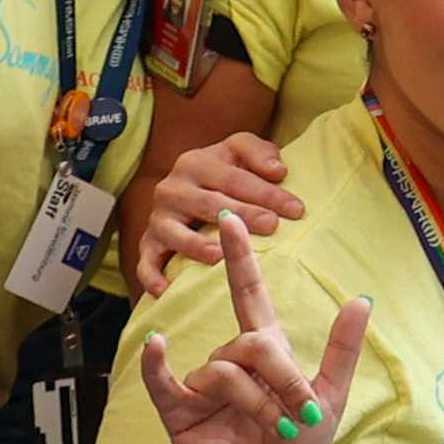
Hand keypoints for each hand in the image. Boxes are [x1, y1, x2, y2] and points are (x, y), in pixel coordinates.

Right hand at [129, 134, 303, 294]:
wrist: (188, 189)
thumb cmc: (225, 173)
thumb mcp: (241, 153)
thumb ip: (260, 153)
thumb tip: (277, 171)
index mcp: (195, 162)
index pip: (235, 179)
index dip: (267, 193)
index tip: (297, 209)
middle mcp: (172, 188)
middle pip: (209, 204)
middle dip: (243, 215)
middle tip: (271, 227)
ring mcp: (158, 218)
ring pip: (175, 233)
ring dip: (196, 245)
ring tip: (221, 256)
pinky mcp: (148, 244)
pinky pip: (146, 263)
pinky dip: (153, 277)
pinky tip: (168, 290)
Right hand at [132, 217, 370, 443]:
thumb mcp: (330, 398)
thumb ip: (342, 349)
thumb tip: (362, 298)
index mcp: (265, 351)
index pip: (249, 294)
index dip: (241, 258)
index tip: (231, 218)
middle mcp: (230, 360)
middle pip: (251, 343)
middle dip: (281, 377)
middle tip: (303, 414)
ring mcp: (201, 384)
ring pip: (226, 371)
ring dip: (256, 401)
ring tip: (275, 429)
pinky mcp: (178, 409)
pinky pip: (162, 380)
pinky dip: (156, 363)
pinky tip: (158, 345)